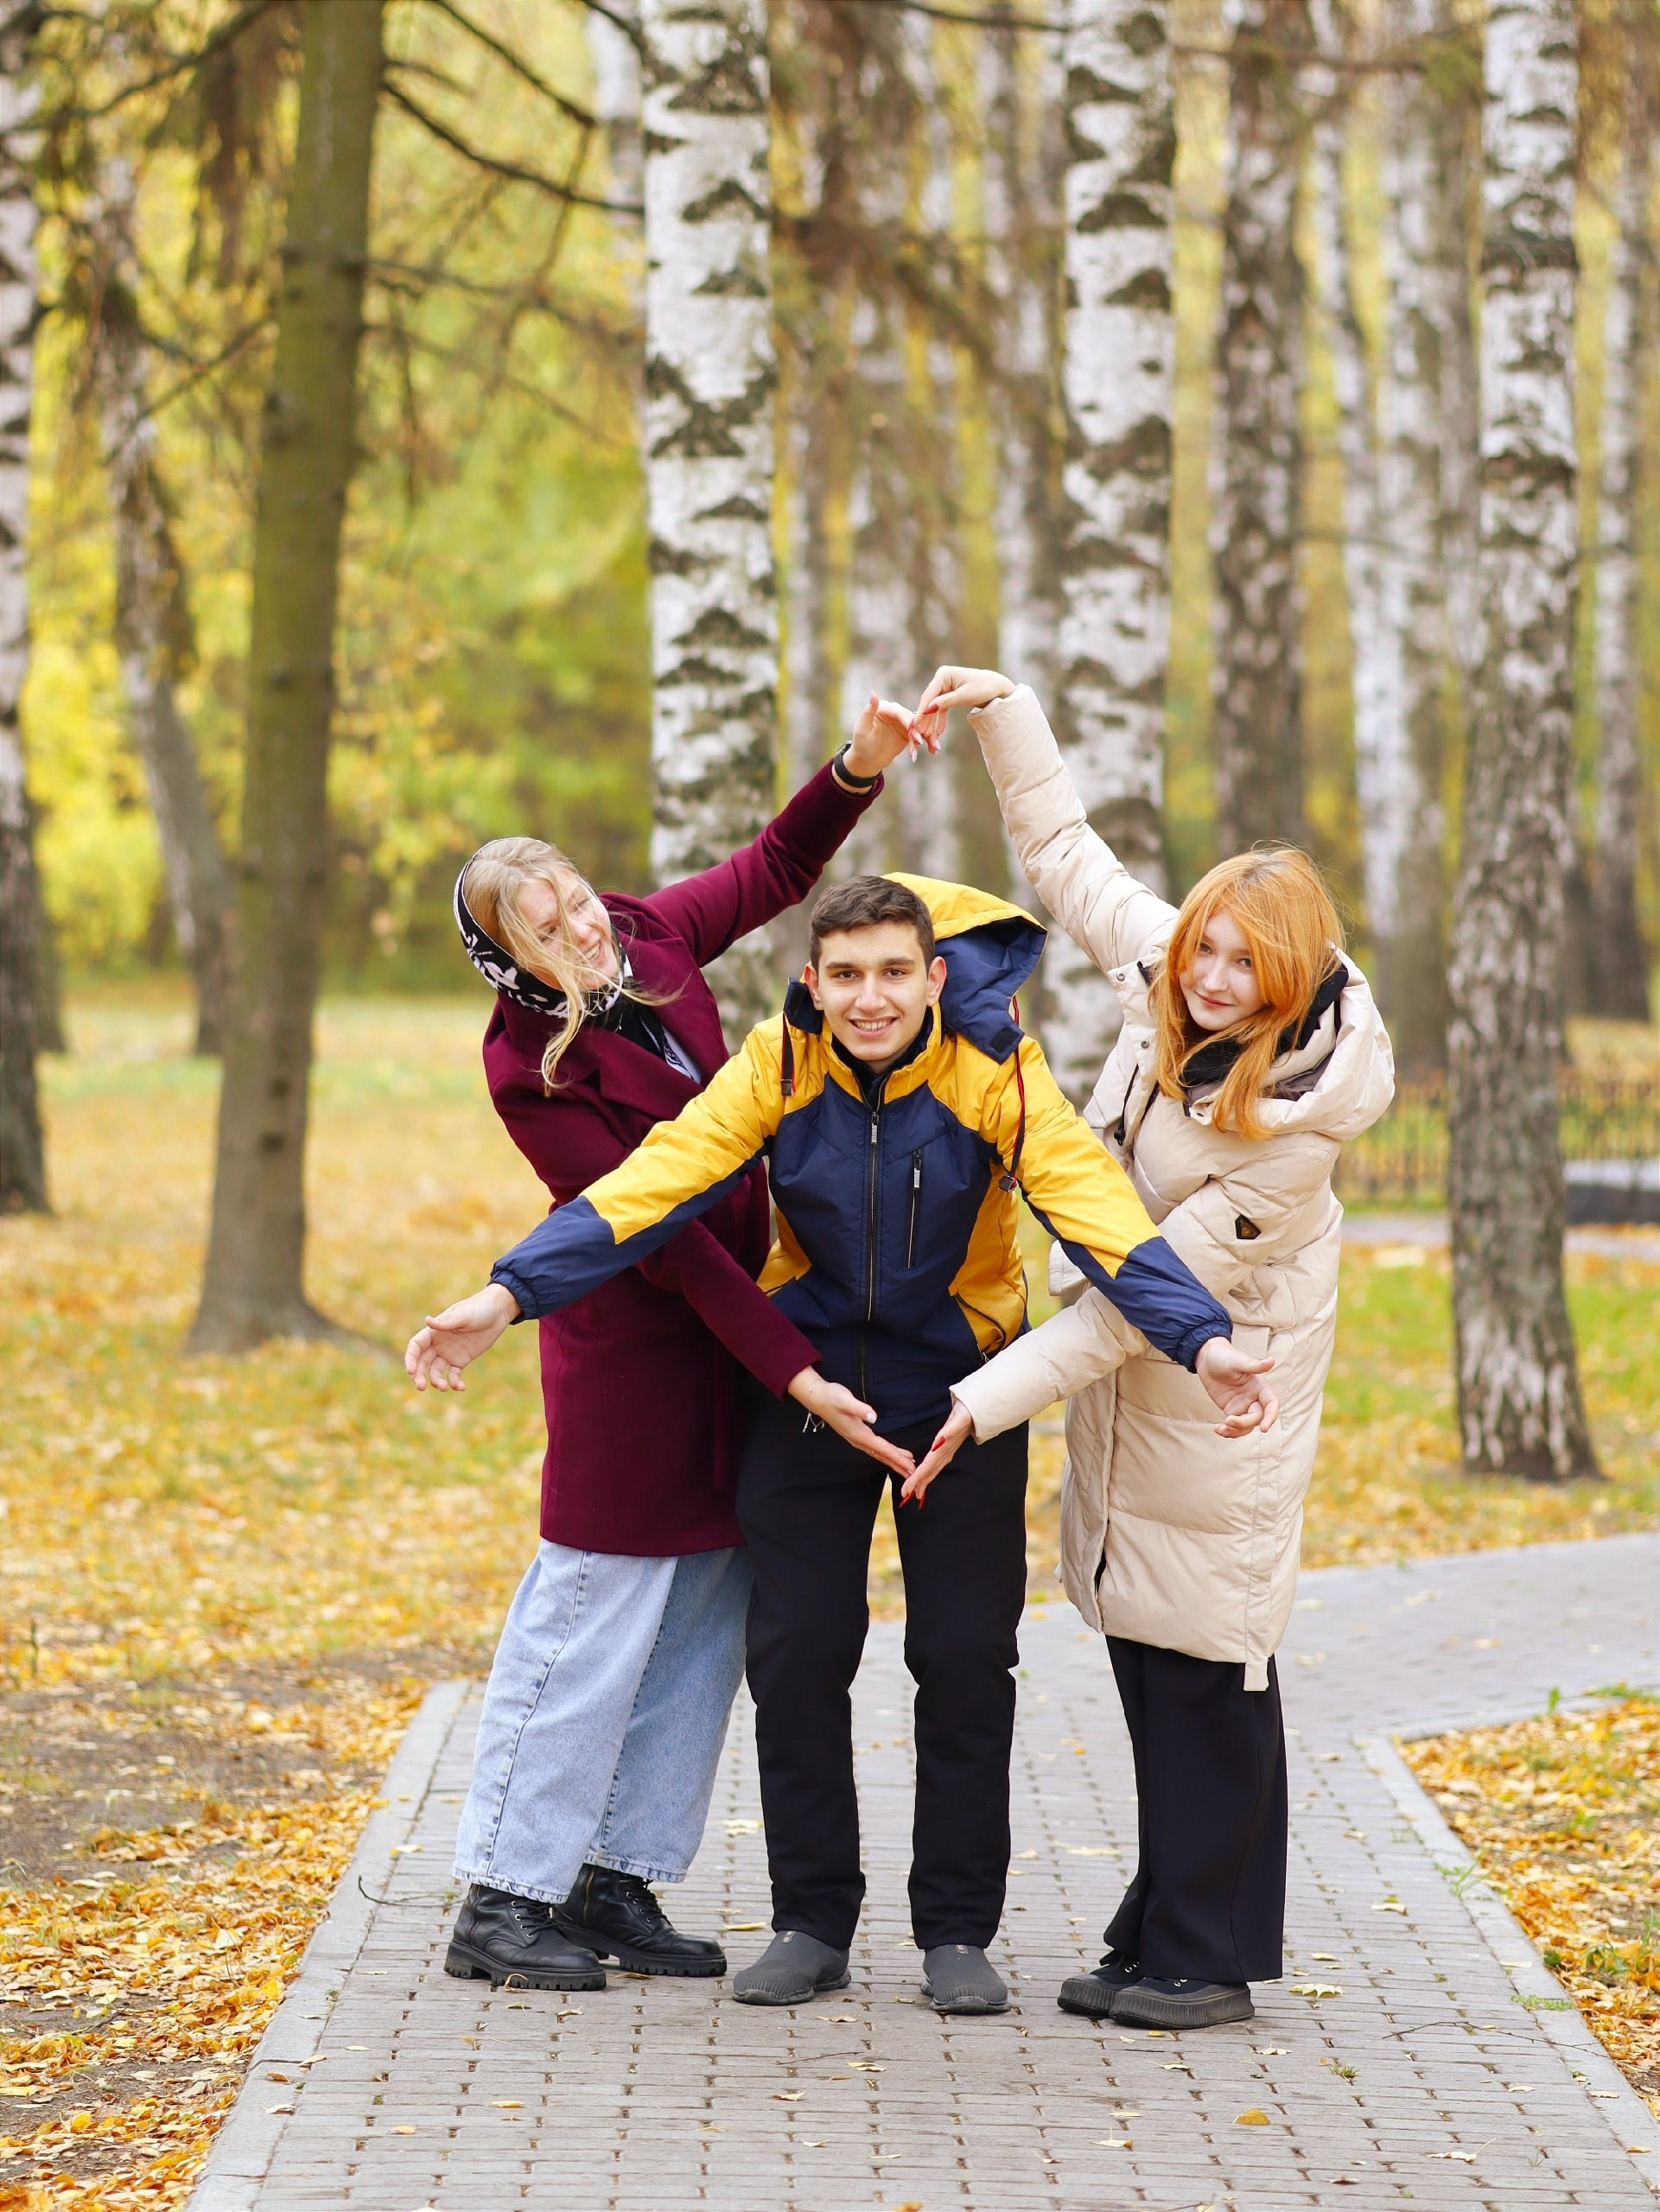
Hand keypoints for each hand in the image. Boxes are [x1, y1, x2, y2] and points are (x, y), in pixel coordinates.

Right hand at [405, 1282, 519, 1391]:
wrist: (498, 1312)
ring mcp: (449, 1353)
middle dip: (419, 1375)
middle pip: (422, 1362)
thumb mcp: (464, 1315)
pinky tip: (461, 1387)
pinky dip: (454, 1382)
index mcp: (434, 1331)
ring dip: (436, 1381)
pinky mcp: (461, 1360)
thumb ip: (447, 1322)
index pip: (416, 1346)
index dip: (410, 1358)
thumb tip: (427, 1321)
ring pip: (435, 1371)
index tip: (411, 1371)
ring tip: (444, 1387)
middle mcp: (438, 1344)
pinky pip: (453, 1375)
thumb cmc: (479, 1309)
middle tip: (421, 1387)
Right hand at [788, 1368, 915, 1476]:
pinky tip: (891, 1454)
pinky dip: (885, 1454)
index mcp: (858, 1434)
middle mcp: (858, 1440)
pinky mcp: (856, 1435)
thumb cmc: (832, 1397)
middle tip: (914, 1474)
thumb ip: (860, 1409)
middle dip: (898, 1464)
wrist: (817, 1398)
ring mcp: (856, 1439)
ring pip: (878, 1453)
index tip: (910, 1466)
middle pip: (882, 1455)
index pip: (882, 1448)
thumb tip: (873, 1417)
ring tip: (907, 1467)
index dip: (897, 1457)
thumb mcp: (845, 1400)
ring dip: (893, 1461)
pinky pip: (874, 1449)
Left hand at [844, 693, 919, 779]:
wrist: (866, 760)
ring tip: (915, 751)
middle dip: (916, 731)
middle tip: (919, 742)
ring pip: (915, 727)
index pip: (899, 712)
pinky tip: (914, 754)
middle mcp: (893, 712)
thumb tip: (873, 693)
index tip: (914, 733)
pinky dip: (916, 744)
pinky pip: (915, 736)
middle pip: (910, 718)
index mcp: (883, 707)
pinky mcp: (906, 732)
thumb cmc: (861, 744)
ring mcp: (901, 722)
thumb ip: (869, 711)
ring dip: (918, 738)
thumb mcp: (863, 729)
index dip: (908, 722)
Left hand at [898, 1400, 973, 1505]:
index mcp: (944, 1448)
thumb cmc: (966, 1413)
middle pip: (929, 1472)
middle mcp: (945, 1453)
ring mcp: (947, 1452)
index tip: (907, 1490)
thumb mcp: (959, 1419)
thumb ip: (951, 1430)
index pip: (927, 1466)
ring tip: (914, 1491)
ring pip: (932, 1470)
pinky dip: (927, 1472)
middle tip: (905, 1496)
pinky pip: (935, 1464)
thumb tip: (940, 1441)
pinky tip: (924, 1475)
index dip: (917, 1479)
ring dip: (923, 1481)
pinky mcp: (947, 1449)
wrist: (977, 1412)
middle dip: (917, 1484)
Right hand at [909, 665, 1014, 746]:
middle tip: (921, 737)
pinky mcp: (949, 694)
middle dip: (926, 721)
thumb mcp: (964, 696)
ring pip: (934, 708)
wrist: (998, 687)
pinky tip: (939, 733)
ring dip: (932, 724)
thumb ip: (945, 702)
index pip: (929, 695)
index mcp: (943, 674)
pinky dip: (940, 721)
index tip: (915, 726)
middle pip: (929, 702)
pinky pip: (941, 709)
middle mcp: (941, 678)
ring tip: (929, 739)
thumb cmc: (984, 687)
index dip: (921, 711)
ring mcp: (944, 686)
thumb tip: (927, 709)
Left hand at [1195, 1336, 1278, 1437]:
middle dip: (1244, 1423)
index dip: (1271, 1417)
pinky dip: (1227, 1431)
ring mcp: (1242, 1405)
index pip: (1271, 1404)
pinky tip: (1217, 1429)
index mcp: (1260, 1386)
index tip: (1264, 1428)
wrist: (1207, 1358)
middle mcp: (1254, 1397)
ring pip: (1246, 1425)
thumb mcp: (1237, 1361)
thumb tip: (1271, 1361)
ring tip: (1221, 1429)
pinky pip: (1233, 1425)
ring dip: (1235, 1431)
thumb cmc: (1224, 1356)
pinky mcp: (1231, 1409)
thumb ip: (1253, 1365)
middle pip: (1256, 1418)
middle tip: (1228, 1421)